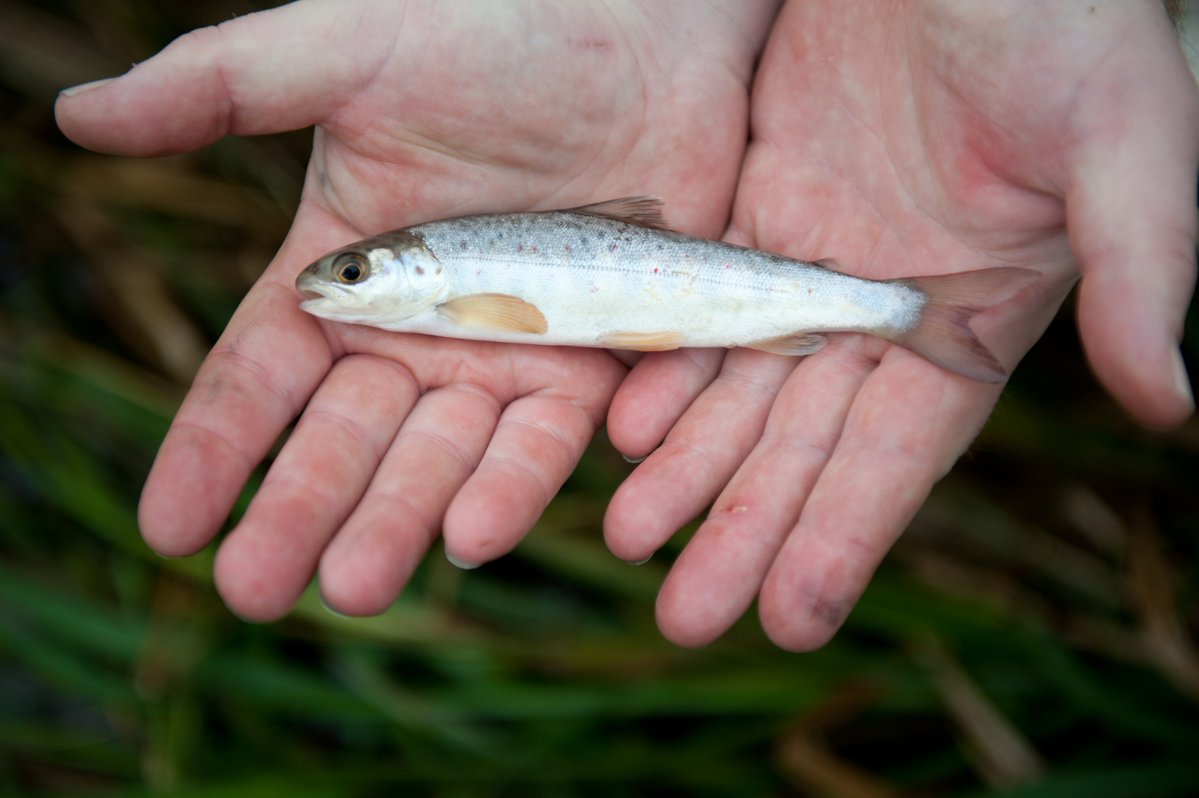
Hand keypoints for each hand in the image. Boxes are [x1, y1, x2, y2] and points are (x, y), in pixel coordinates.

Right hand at [56, 0, 779, 619]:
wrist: (642, 26)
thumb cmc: (495, 27)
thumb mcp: (350, 50)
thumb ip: (224, 88)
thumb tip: (74, 117)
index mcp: (350, 271)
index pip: (263, 375)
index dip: (216, 449)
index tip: (171, 525)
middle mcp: (420, 328)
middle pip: (347, 438)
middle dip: (299, 511)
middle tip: (254, 589)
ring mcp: (504, 351)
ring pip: (440, 457)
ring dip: (398, 522)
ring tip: (357, 587)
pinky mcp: (591, 358)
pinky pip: (546, 435)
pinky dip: (513, 484)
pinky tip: (471, 536)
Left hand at [605, 0, 1198, 648]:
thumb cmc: (1064, 21)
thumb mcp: (1122, 141)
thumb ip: (1140, 272)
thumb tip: (1174, 405)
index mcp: (975, 319)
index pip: (902, 454)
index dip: (846, 534)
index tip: (796, 617)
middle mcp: (886, 313)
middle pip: (805, 444)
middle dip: (746, 529)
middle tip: (685, 615)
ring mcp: (815, 264)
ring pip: (742, 389)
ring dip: (689, 467)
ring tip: (632, 538)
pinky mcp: (758, 212)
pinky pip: (701, 304)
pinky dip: (667, 364)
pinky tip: (625, 427)